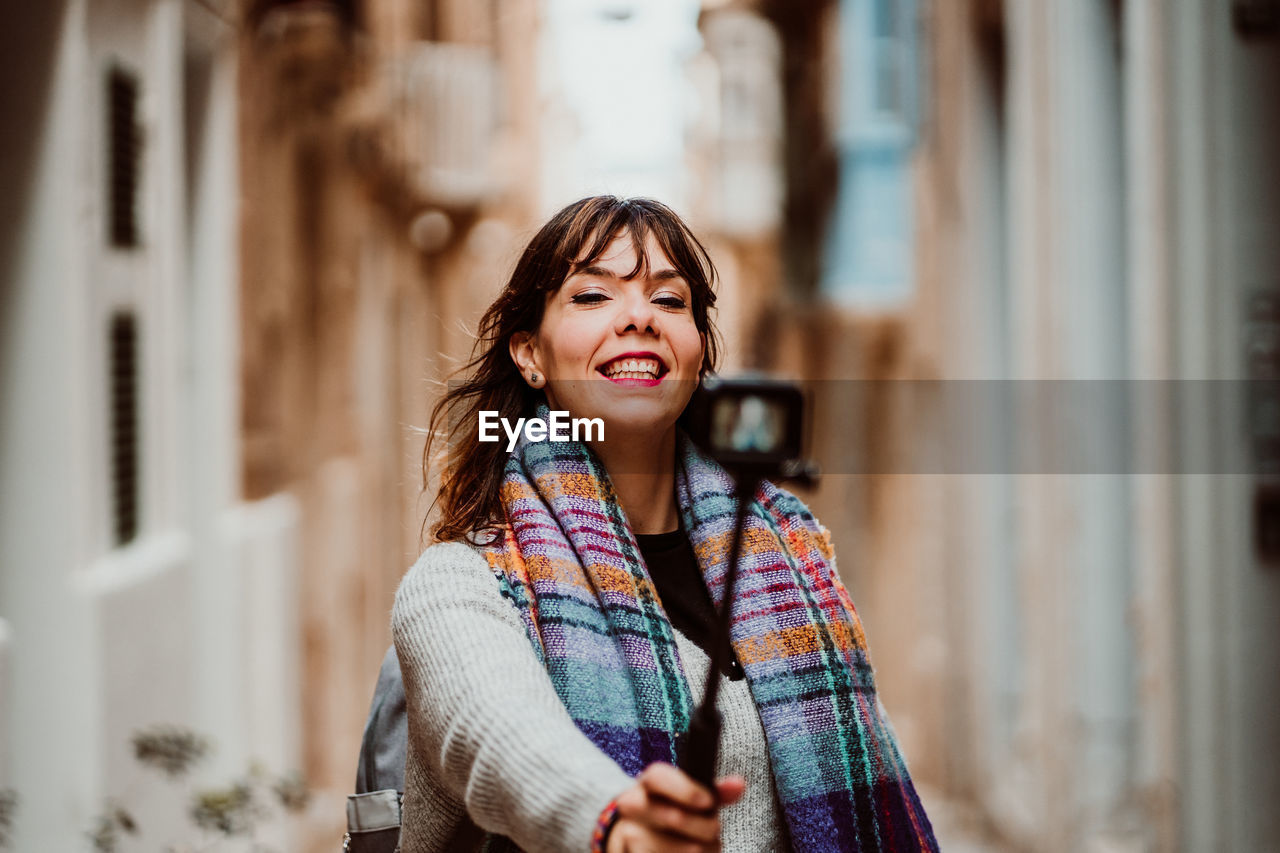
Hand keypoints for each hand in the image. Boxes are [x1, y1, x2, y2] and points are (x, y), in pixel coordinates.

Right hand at [604, 762, 746, 852]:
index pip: (659, 777)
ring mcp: (630, 835)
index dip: (685, 789)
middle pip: (676, 817)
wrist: (630, 836)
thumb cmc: (667, 814)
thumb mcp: (686, 799)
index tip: (708, 801)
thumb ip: (714, 792)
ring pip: (681, 850)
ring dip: (703, 851)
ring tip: (701, 847)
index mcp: (647, 784)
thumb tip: (739, 784)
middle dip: (706, 828)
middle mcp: (633, 806)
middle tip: (713, 830)